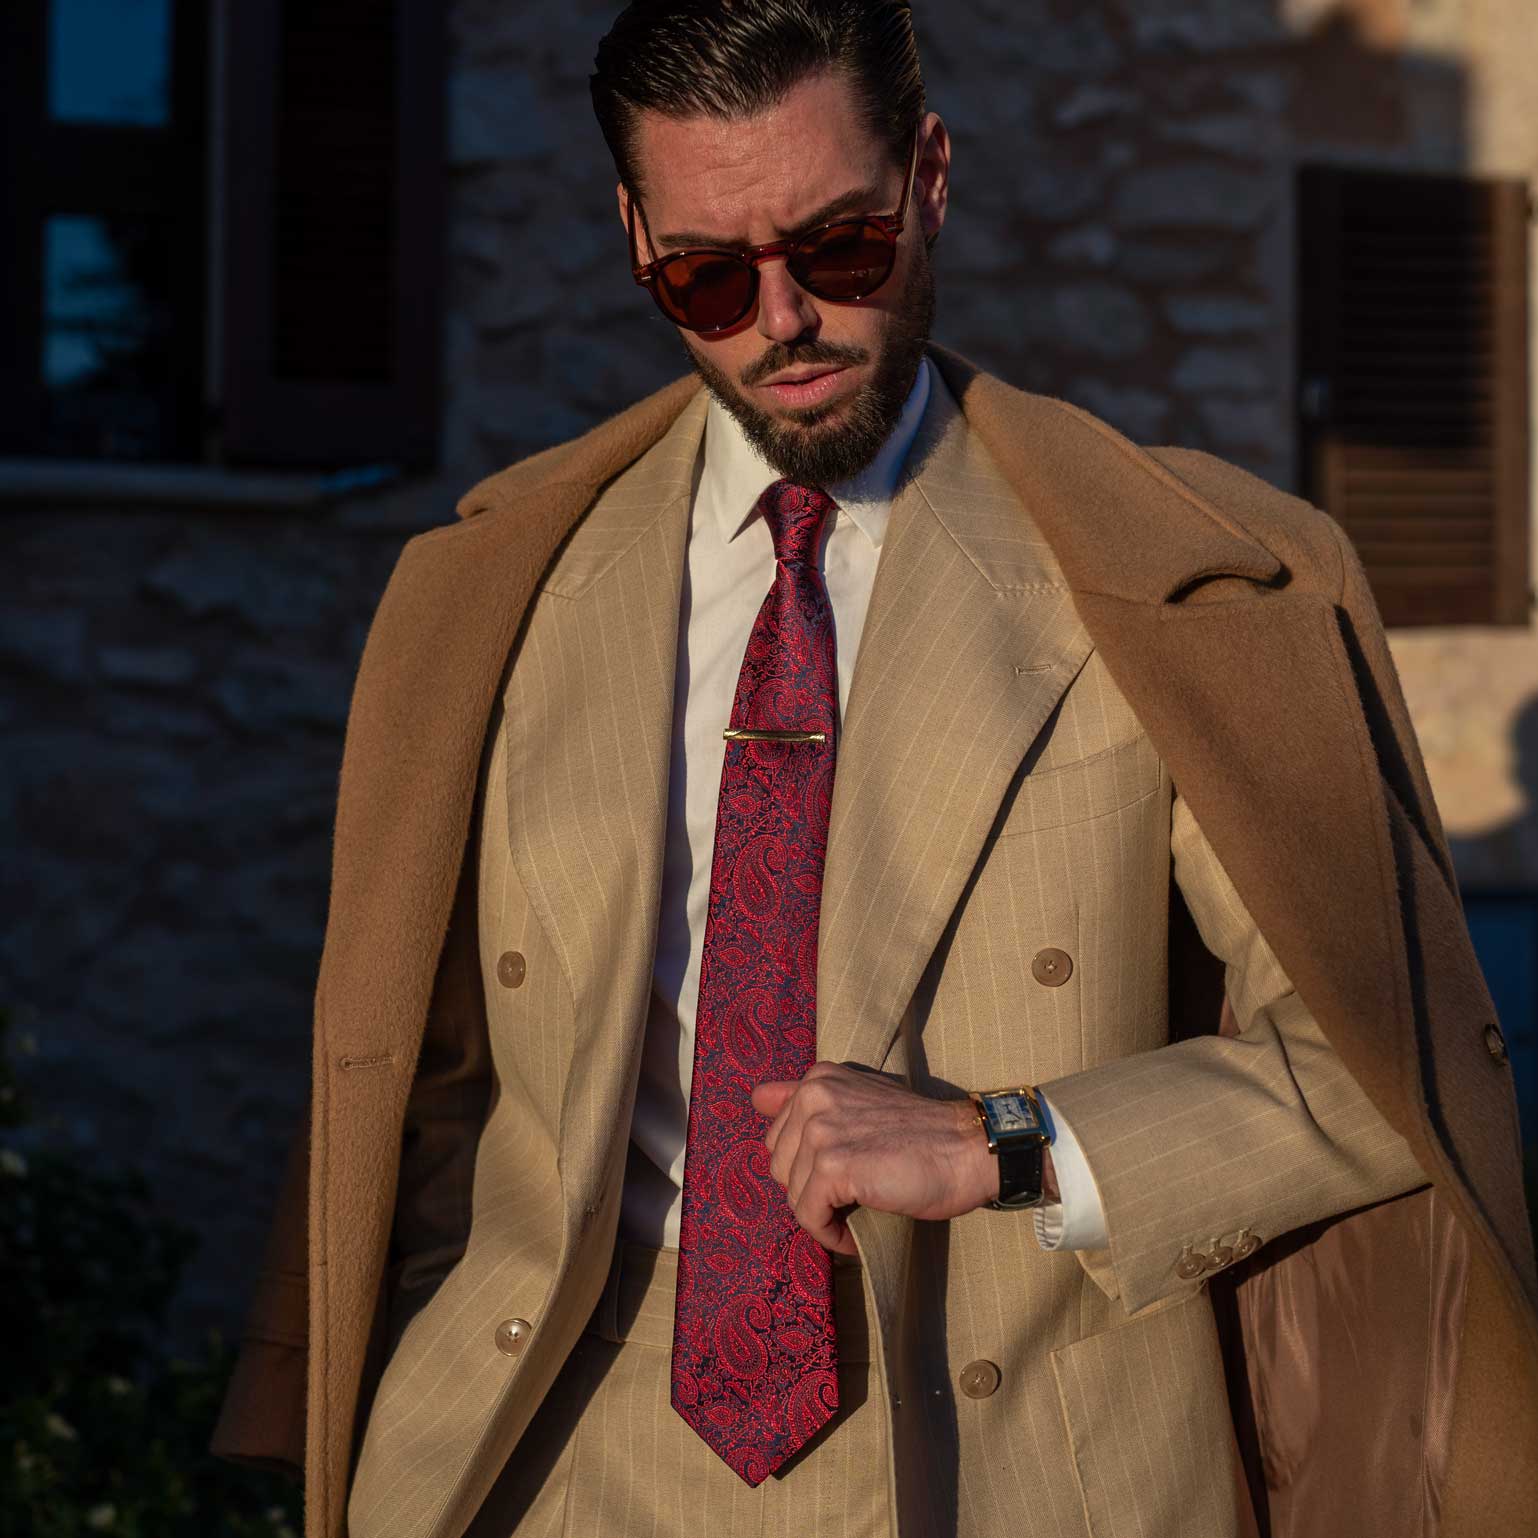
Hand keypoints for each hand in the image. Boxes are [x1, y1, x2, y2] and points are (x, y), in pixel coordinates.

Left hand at [751, 1061, 1001, 1254]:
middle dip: (809, 1190)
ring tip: (857, 1215)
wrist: (970, 1149)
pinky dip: (831, 1235)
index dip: (805, 1165)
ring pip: (792, 1194)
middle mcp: (815, 1096)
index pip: (778, 1134)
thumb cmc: (922, 1133)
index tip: (838, 1177)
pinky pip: (809, 1216)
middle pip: (779, 1166)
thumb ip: (807, 1098)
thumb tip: (756, 1097)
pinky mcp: (835, 1166)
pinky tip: (856, 1235)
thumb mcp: (861, 1099)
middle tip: (850, 1198)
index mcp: (819, 1079)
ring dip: (822, 1215)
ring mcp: (823, 1129)